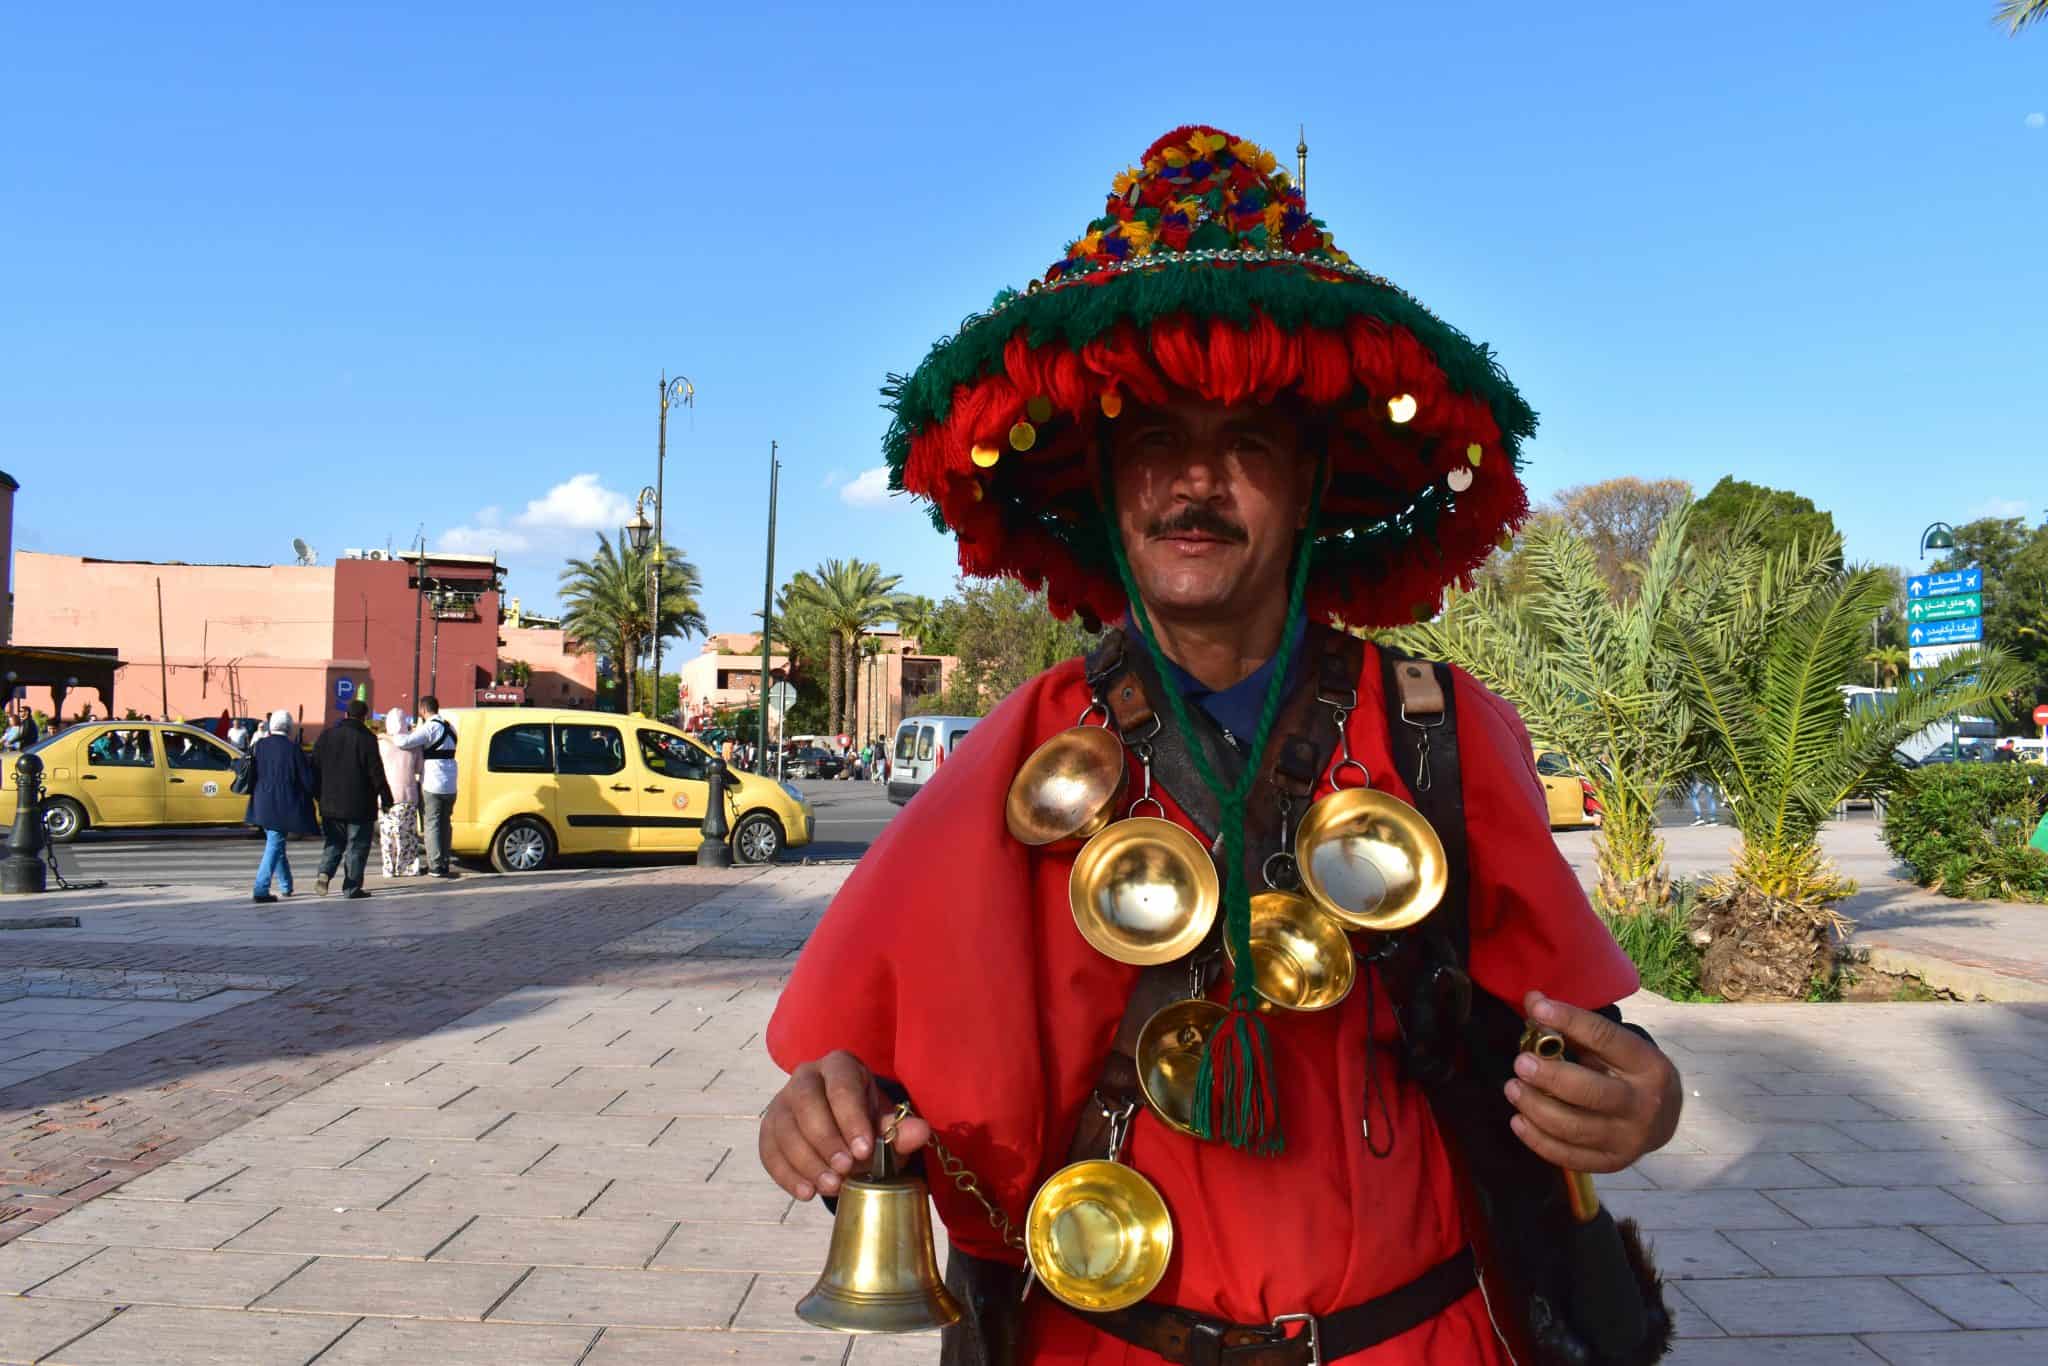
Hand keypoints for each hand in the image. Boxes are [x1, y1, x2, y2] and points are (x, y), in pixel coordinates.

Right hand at [759, 1050, 930, 1200]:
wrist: (843, 1130)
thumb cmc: (867, 1123)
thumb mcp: (886, 1125)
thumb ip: (900, 1130)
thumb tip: (920, 1132)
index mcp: (839, 1066)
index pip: (841, 1086)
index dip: (851, 1118)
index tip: (864, 1150)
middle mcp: (806, 1077)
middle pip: (806, 1102)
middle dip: (825, 1139)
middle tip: (845, 1170)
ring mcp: (782, 1101)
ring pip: (784, 1127)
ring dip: (806, 1161)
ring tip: (831, 1186)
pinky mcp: (768, 1127)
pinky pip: (769, 1150)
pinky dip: (787, 1175)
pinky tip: (806, 1193)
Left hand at [1505, 991, 1682, 1173]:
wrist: (1663, 1119)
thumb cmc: (1628, 1073)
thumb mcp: (1616, 1048)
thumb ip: (1577, 1029)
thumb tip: (1532, 1002)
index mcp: (1648, 1065)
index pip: (1606, 1039)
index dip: (1570, 1020)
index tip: (1538, 1008)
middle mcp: (1644, 1104)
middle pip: (1591, 1093)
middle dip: (1550, 1077)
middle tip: (1520, 1063)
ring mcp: (1630, 1139)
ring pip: (1575, 1128)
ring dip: (1536, 1108)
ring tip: (1512, 1089)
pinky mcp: (1613, 1163)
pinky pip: (1569, 1157)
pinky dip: (1538, 1140)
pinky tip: (1518, 1121)